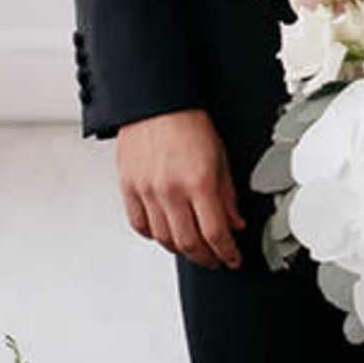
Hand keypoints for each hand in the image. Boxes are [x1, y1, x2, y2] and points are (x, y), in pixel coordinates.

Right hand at [115, 110, 242, 268]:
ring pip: (164, 239)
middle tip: (216, 260)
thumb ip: (227, 195)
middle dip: (207, 258)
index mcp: (199, 182)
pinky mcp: (128, 187)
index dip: (227, 253)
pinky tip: (165, 234)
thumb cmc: (189, 124)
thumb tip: (235, 224)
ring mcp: (147, 191)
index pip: (215, 233)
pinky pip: (140, 224)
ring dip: (182, 250)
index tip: (232, 259)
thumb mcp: (220, 157)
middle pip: (189, 243)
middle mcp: (171, 190)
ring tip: (194, 249)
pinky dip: (154, 235)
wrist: (155, 103)